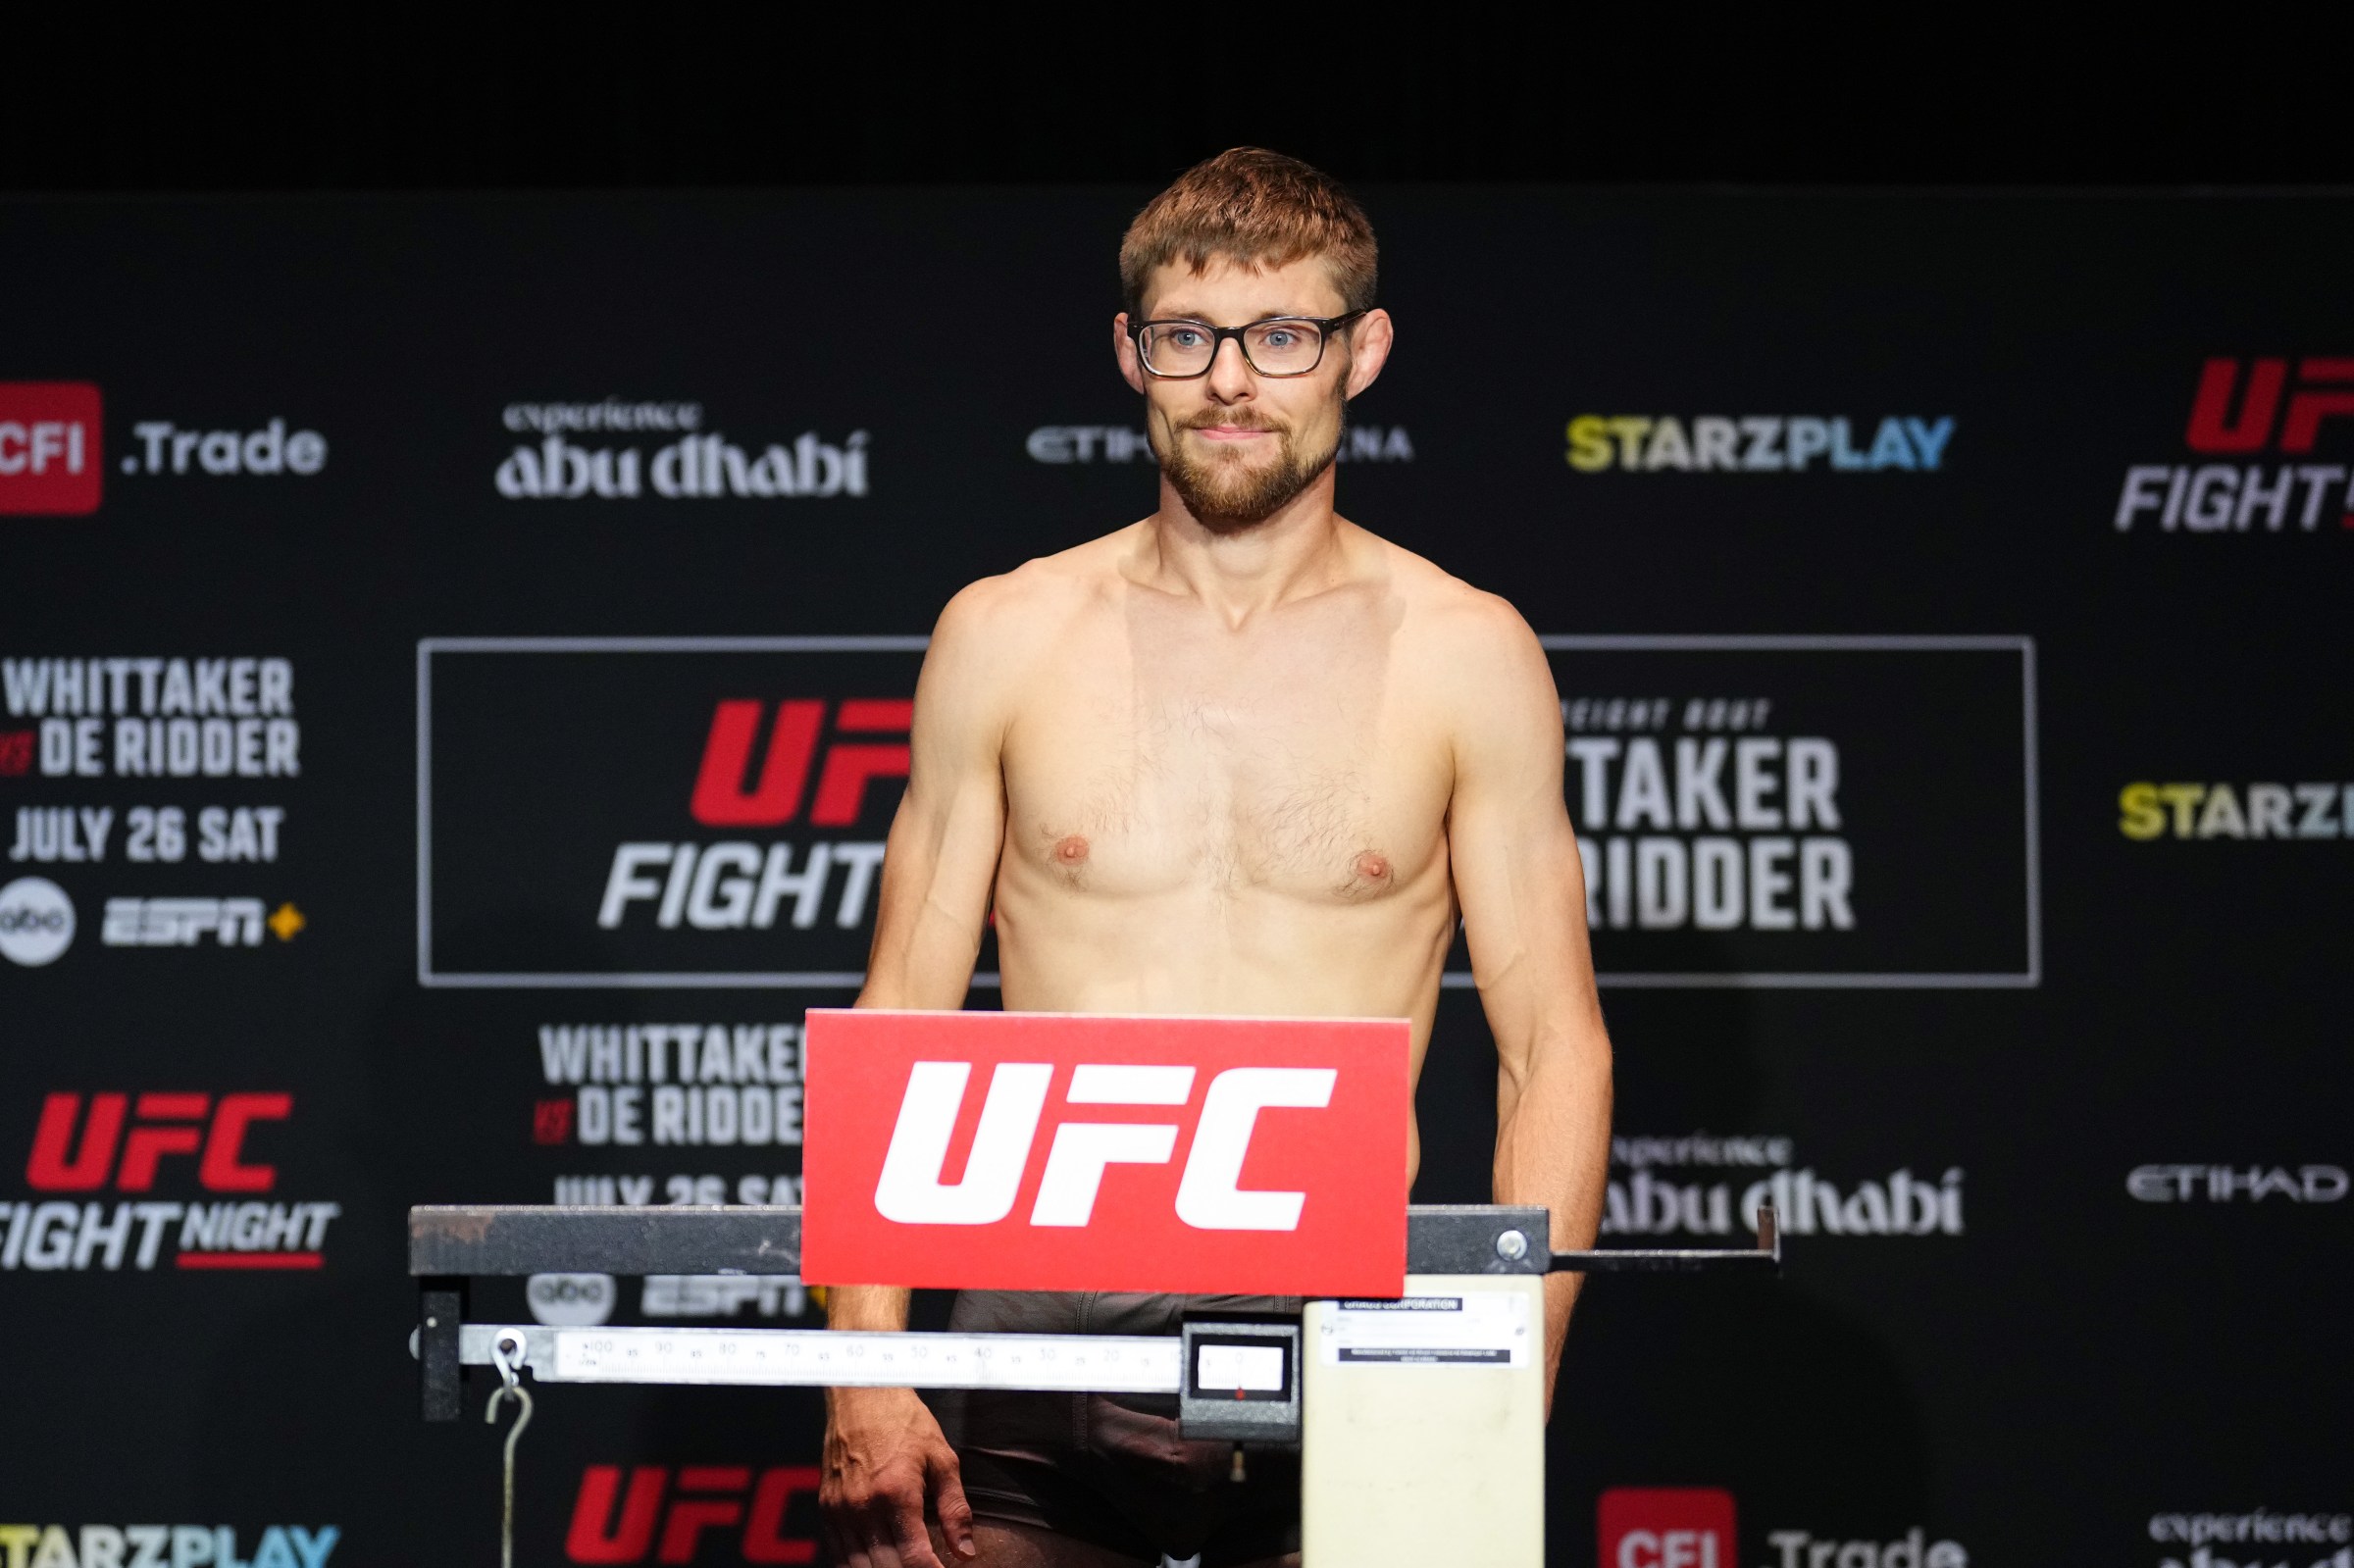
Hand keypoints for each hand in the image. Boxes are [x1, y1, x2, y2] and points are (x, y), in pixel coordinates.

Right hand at [821, 1385, 975, 1567]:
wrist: (862, 1394)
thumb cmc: (904, 1421)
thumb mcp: (942, 1459)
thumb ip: (955, 1509)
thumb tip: (966, 1551)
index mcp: (896, 1493)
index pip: (914, 1558)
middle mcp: (863, 1507)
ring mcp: (840, 1510)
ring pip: (859, 1567)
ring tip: (906, 1565)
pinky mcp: (827, 1509)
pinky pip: (839, 1554)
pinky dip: (858, 1566)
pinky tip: (879, 1562)